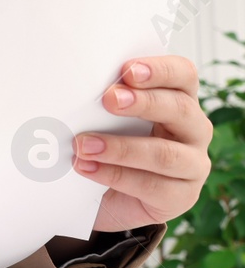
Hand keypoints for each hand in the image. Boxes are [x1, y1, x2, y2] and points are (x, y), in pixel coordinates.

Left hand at [75, 55, 211, 232]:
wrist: (115, 197)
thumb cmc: (115, 146)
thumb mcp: (111, 120)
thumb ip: (107, 103)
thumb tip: (74, 88)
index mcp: (180, 100)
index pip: (183, 75)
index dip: (160, 70)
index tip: (128, 70)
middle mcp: (193, 130)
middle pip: (179, 109)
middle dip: (143, 103)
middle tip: (109, 100)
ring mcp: (193, 165)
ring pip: (164, 154)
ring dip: (121, 148)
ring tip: (84, 145)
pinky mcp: (182, 196)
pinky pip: (152, 186)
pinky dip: (115, 175)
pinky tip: (87, 167)